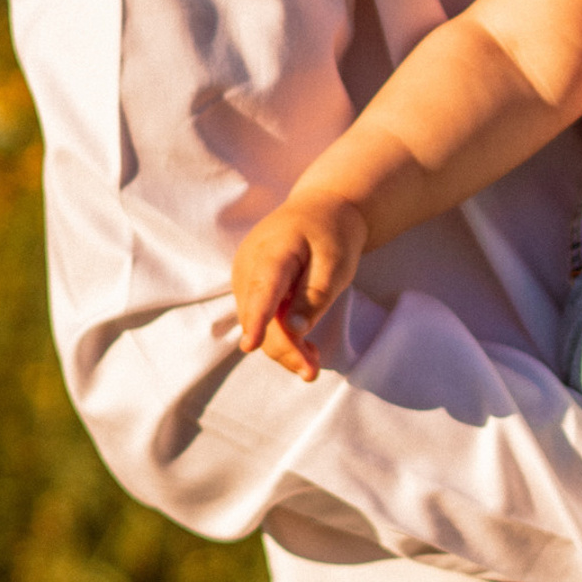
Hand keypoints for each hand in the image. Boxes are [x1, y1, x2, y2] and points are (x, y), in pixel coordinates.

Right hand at [231, 192, 368, 380]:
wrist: (320, 209)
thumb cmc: (331, 233)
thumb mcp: (336, 261)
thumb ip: (316, 294)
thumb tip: (294, 330)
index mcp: (273, 250)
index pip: (262, 288)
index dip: (257, 319)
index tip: (251, 345)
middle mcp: (249, 265)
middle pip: (260, 316)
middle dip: (283, 348)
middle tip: (311, 372)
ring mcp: (245, 278)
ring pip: (259, 323)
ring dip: (284, 347)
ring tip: (313, 362)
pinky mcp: (250, 288)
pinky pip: (261, 318)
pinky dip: (281, 336)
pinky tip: (306, 348)